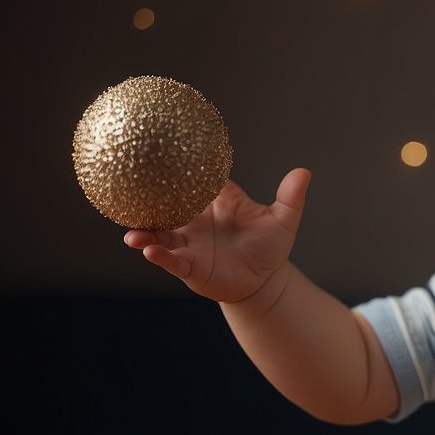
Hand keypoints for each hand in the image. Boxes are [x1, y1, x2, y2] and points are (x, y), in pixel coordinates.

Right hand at [124, 168, 311, 302]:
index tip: (158, 154)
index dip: (176, 169)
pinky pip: (170, 260)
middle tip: (129, 191)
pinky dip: (159, 257)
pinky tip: (149, 252)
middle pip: (164, 207)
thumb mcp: (283, 220)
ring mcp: (189, 244)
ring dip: (144, 234)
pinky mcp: (190, 267)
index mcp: (213, 203)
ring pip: (159, 236)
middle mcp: (195, 221)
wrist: (266, 281)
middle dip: (146, 201)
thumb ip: (290, 197)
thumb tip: (304, 172)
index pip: (191, 181)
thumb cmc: (269, 246)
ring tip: (133, 234)